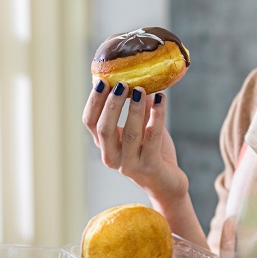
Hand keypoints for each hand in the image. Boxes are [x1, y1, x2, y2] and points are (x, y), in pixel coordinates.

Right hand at [82, 81, 187, 204]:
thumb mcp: (141, 126)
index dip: (94, 102)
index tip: (102, 81)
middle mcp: (112, 157)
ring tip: (141, 89)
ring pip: (129, 133)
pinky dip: (157, 116)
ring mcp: (129, 165)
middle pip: (104, 129)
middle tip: (122, 84)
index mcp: (104, 145)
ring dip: (134, 109)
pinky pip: (152, 138)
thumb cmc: (151, 151)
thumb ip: (137, 106)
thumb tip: (139, 75)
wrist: (167, 182)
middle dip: (111, 104)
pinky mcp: (149, 167)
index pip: (90, 122)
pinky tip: (161, 99)